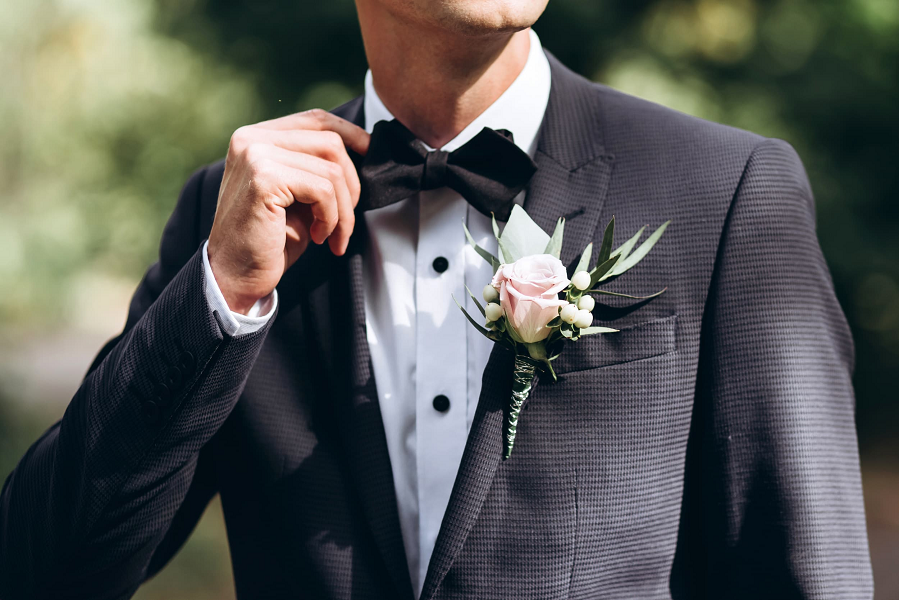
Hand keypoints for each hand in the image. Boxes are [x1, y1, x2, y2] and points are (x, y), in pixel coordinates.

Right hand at [207, 109, 368, 313]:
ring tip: (332, 235)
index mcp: (258, 137)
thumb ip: (318, 168)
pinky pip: (323, 191)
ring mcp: (256, 155)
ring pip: (332, 170)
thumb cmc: (271, 240)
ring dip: (344, 211)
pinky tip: (319, 237)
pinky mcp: (264, 178)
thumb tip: (364, 150)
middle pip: (331, 143)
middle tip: (346, 222)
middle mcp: (253, 139)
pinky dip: (331, 218)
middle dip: (352, 186)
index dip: (352, 135)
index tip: (372, 155)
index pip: (317, 120)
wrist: (235, 275)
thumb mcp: (299, 196)